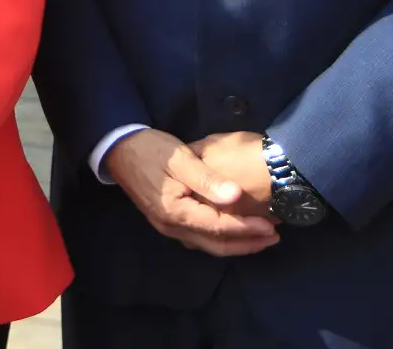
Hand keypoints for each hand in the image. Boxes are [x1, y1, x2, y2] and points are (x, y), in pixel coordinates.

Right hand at [103, 129, 278, 256]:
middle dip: (247, 243)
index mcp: (176, 212)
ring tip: (259, 236)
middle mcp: (172, 227)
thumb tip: (236, 195)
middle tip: (274, 237)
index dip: (247, 228)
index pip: (219, 227)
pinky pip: (198, 237)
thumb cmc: (150, 150)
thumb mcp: (181, 159)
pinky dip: (220, 237)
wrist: (118, 148)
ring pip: (207, 244)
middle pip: (215, 244)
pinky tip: (232, 229)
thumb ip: (208, 179)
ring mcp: (168, 226)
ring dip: (235, 242)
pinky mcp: (167, 220)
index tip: (271, 226)